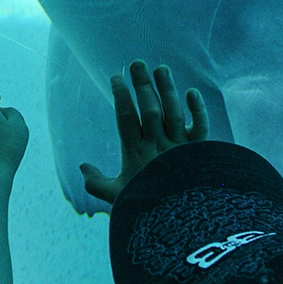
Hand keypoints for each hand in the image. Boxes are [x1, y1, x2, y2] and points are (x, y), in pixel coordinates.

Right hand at [79, 60, 208, 205]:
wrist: (183, 220)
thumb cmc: (148, 208)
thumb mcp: (117, 197)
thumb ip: (96, 183)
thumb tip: (82, 167)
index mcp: (135, 153)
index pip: (126, 118)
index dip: (120, 95)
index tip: (116, 76)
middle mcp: (158, 146)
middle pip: (149, 109)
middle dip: (142, 85)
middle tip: (137, 63)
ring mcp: (180, 147)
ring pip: (173, 112)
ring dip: (167, 89)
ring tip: (161, 69)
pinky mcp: (200, 151)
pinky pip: (200, 127)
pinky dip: (197, 109)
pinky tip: (191, 92)